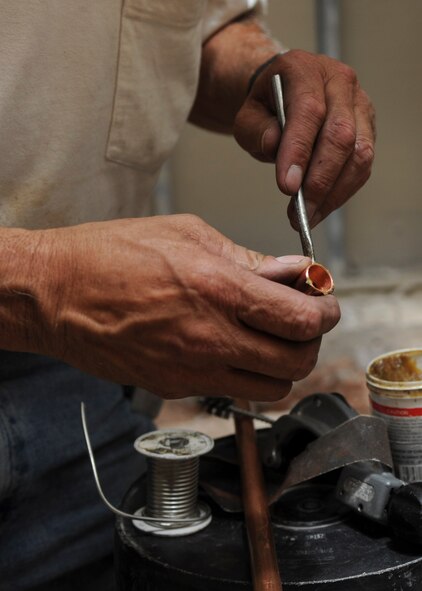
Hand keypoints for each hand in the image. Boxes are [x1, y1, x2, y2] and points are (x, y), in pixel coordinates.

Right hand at [34, 215, 339, 400]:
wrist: (54, 294)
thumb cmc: (110, 254)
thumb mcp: (186, 234)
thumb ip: (247, 259)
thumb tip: (291, 271)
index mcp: (218, 289)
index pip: (301, 318)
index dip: (326, 311)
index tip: (324, 301)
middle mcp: (210, 337)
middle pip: (297, 361)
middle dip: (311, 339)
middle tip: (302, 318)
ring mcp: (192, 370)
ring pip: (271, 388)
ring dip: (284, 363)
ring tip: (270, 336)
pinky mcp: (175, 387)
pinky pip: (232, 391)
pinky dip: (247, 373)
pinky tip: (231, 345)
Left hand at [234, 49, 375, 227]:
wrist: (284, 97)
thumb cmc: (266, 108)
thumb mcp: (247, 117)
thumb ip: (256, 130)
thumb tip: (275, 145)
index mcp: (304, 70)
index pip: (309, 111)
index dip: (299, 151)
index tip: (287, 186)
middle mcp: (340, 82)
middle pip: (341, 134)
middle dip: (319, 180)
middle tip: (299, 212)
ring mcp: (359, 106)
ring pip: (359, 154)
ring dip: (334, 192)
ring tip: (307, 216)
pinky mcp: (368, 130)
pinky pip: (362, 166)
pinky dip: (342, 192)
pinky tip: (321, 208)